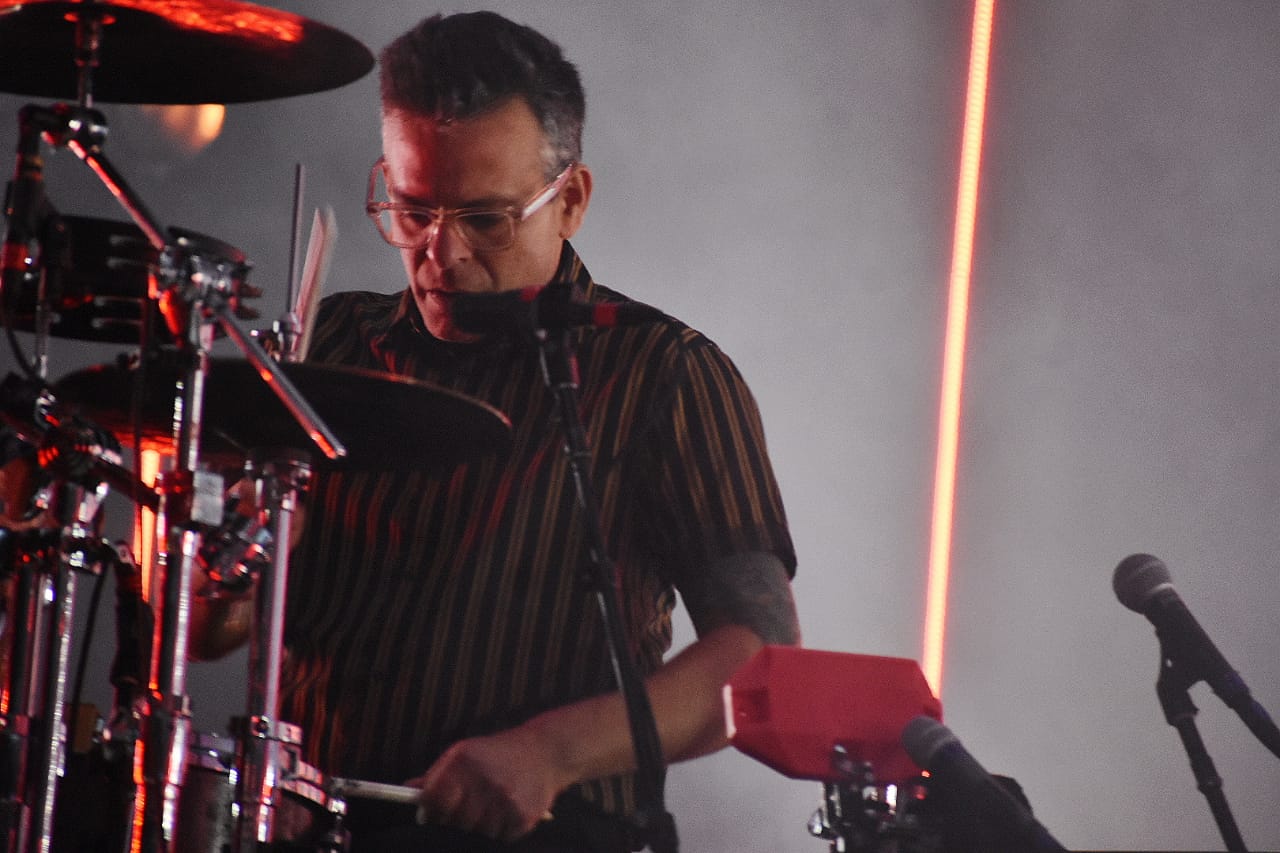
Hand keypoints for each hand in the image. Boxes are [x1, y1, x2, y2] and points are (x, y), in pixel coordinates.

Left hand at [408, 725, 566, 841]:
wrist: (546, 751)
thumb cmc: (499, 753)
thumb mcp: (466, 752)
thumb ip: (438, 773)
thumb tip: (409, 789)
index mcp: (465, 760)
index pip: (434, 798)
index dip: (429, 811)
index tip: (429, 816)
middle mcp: (484, 778)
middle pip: (453, 821)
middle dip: (454, 820)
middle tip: (464, 810)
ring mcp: (504, 799)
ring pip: (475, 833)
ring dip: (478, 826)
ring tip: (490, 806)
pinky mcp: (522, 816)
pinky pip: (499, 838)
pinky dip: (500, 830)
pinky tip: (506, 811)